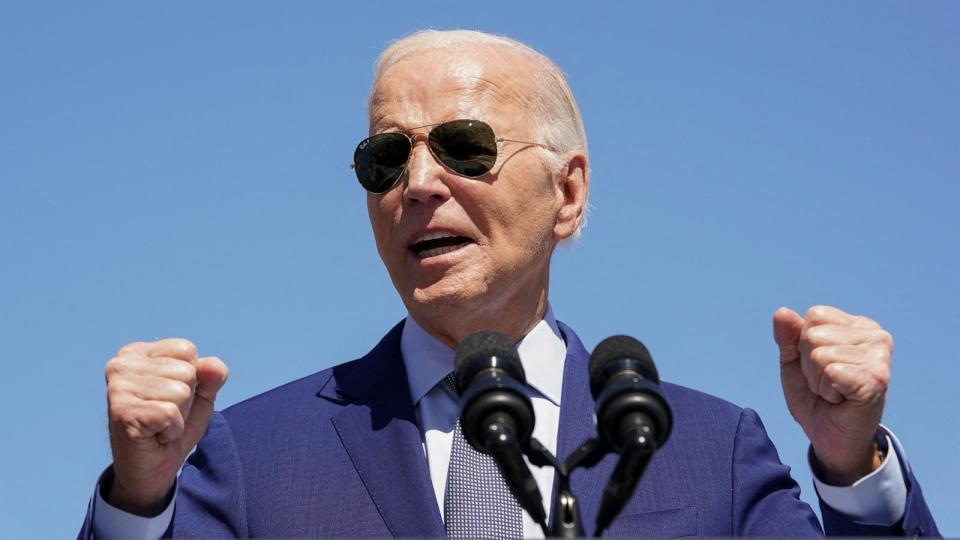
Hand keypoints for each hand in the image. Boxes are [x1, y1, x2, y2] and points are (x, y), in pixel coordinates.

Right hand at [104, 338, 228, 514]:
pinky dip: (171, 430)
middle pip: (186, 371)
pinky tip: (154, 435)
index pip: (187, 349)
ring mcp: (117, 388)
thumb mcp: (201, 394)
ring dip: (178, 416)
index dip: (193, 378)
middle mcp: (120, 365)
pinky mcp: (121, 413)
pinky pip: (170, 414)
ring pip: (180, 392)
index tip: (171, 396)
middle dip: (186, 400)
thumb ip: (212, 374)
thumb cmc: (173, 425)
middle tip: (164, 416)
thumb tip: (213, 367)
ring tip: (158, 425)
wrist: (153, 469)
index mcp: (137, 353)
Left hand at [773, 306, 890, 484]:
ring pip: (819, 354)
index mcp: (859, 325)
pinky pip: (829, 372)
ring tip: (834, 392)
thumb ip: (787, 336)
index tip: (820, 366)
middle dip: (809, 364)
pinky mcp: (877, 379)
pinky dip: (825, 390)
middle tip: (826, 383)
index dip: (804, 344)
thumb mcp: (794, 362)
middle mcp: (876, 336)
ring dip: (817, 379)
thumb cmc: (815, 397)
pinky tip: (841, 400)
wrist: (830, 439)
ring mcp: (879, 357)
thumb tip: (782, 312)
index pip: (815, 315)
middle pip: (813, 335)